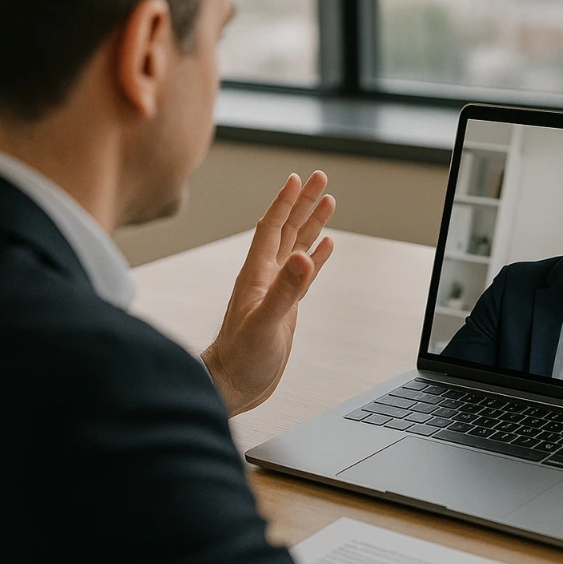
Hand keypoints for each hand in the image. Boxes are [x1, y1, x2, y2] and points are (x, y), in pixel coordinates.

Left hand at [201, 171, 335, 415]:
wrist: (234, 384)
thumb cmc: (241, 358)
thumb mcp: (265, 323)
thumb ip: (285, 291)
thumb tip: (304, 258)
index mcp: (257, 274)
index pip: (273, 228)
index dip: (286, 202)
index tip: (299, 179)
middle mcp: (265, 276)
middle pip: (287, 229)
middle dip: (304, 203)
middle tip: (321, 178)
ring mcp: (276, 289)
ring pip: (297, 246)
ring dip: (312, 223)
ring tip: (328, 202)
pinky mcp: (285, 305)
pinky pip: (304, 272)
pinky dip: (316, 256)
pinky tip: (325, 247)